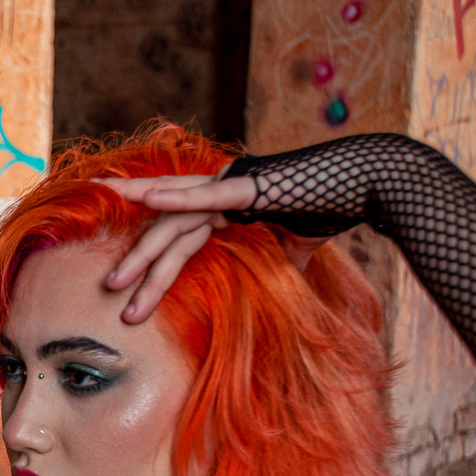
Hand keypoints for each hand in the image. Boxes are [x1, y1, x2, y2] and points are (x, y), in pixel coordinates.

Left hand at [95, 170, 321, 322]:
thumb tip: (286, 285)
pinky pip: (206, 194)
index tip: (121, 286)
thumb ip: (279, 263)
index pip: (175, 238)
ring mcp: (228, 186)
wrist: (365, 181)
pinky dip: (177, 197)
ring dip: (143, 253)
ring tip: (115, 281)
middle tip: (110, 294)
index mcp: (222, 209)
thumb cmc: (329, 210)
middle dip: (136, 265)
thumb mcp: (294, 248)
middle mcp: (216, 195)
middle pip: (164, 234)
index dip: (147, 260)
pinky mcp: (248, 184)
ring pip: (173, 222)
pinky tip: (146, 198)